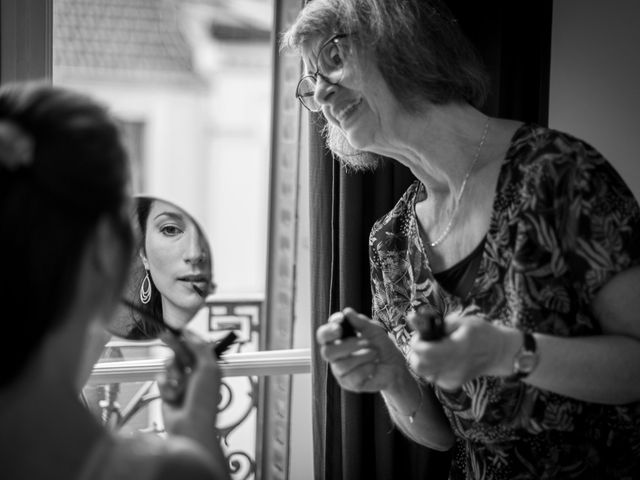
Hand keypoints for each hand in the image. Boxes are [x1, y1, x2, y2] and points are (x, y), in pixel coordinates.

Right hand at [158, 330, 221, 444]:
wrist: (190, 427)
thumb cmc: (205, 402)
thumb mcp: (208, 369)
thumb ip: (200, 348)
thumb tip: (191, 333)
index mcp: (209, 367)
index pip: (196, 346)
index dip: (187, 337)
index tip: (178, 329)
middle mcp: (195, 374)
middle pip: (181, 352)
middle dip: (174, 345)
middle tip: (164, 335)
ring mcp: (181, 383)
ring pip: (169, 366)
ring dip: (172, 373)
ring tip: (178, 385)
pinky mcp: (168, 392)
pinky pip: (161, 381)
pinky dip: (166, 387)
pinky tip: (172, 396)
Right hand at [316, 307, 407, 392]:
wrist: (395, 366)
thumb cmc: (381, 346)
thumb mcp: (373, 330)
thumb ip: (360, 322)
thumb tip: (347, 312)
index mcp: (337, 340)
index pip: (323, 335)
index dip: (328, 331)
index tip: (340, 325)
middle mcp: (335, 356)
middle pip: (327, 352)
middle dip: (348, 345)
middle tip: (366, 342)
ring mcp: (340, 371)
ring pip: (342, 365)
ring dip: (363, 356)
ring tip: (374, 353)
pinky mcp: (349, 383)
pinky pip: (353, 377)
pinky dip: (367, 369)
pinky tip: (373, 366)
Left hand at [408, 308, 512, 389]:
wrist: (498, 353)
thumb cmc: (480, 332)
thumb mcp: (461, 321)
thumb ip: (436, 322)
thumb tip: (412, 317)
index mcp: (458, 348)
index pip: (426, 352)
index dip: (417, 342)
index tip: (420, 335)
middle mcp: (455, 366)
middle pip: (419, 366)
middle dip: (415, 353)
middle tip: (423, 343)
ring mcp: (453, 378)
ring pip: (423, 373)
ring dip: (422, 360)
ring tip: (434, 350)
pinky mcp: (452, 384)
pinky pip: (432, 376)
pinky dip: (431, 367)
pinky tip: (442, 359)